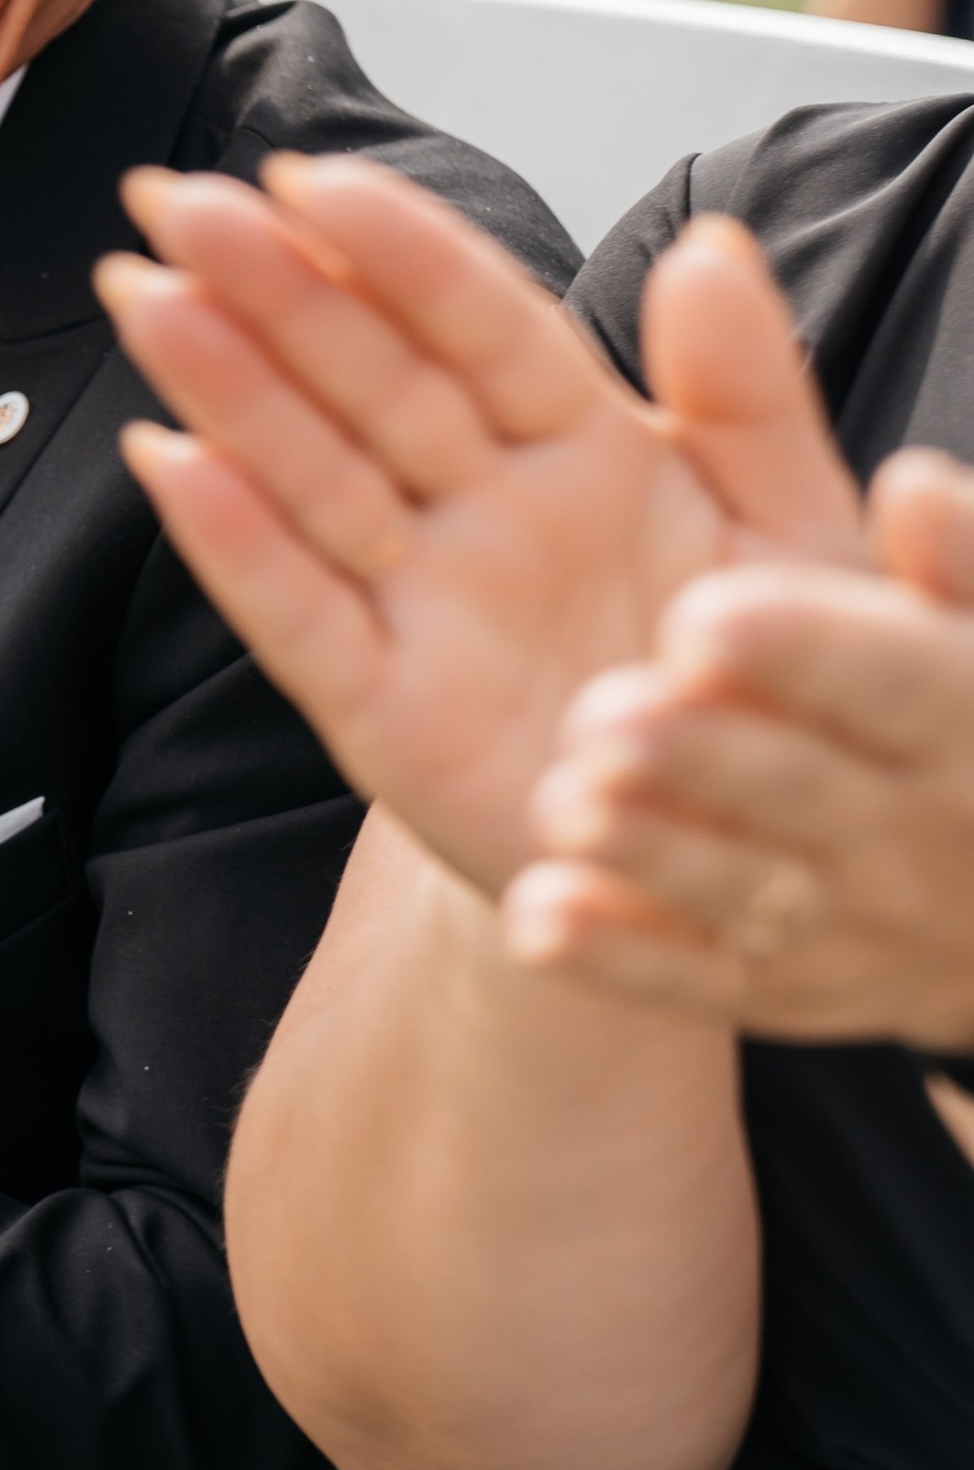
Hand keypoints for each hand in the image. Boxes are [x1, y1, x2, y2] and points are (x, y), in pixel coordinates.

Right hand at [98, 156, 861, 891]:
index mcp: (585, 445)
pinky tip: (172, 465)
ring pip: (309, 473)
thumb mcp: (796, 533)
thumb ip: (750, 394)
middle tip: (177, 205)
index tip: (313, 179)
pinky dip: (233, 545)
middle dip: (267, 287)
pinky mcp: (382, 712)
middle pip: (363, 377)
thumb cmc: (749, 689)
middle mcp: (485, 510)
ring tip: (150, 303)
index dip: (397, 251)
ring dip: (224, 388)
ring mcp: (424, 604)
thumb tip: (710, 246)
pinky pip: (299, 615)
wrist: (717, 855)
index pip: (477, 324)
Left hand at [507, 449, 973, 1044]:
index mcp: (959, 721)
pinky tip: (538, 919)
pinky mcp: (773, 987)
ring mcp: (839, 920)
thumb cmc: (956, 712)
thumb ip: (944, 552)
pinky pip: (690, 981)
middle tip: (607, 717)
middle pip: (802, 795)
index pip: (895, 684)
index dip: (807, 652)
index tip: (703, 617)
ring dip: (650, 856)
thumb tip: (911, 483)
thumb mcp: (968, 629)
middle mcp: (906, 831)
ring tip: (565, 806)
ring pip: (740, 896)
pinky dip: (614, 959)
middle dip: (705, 759)